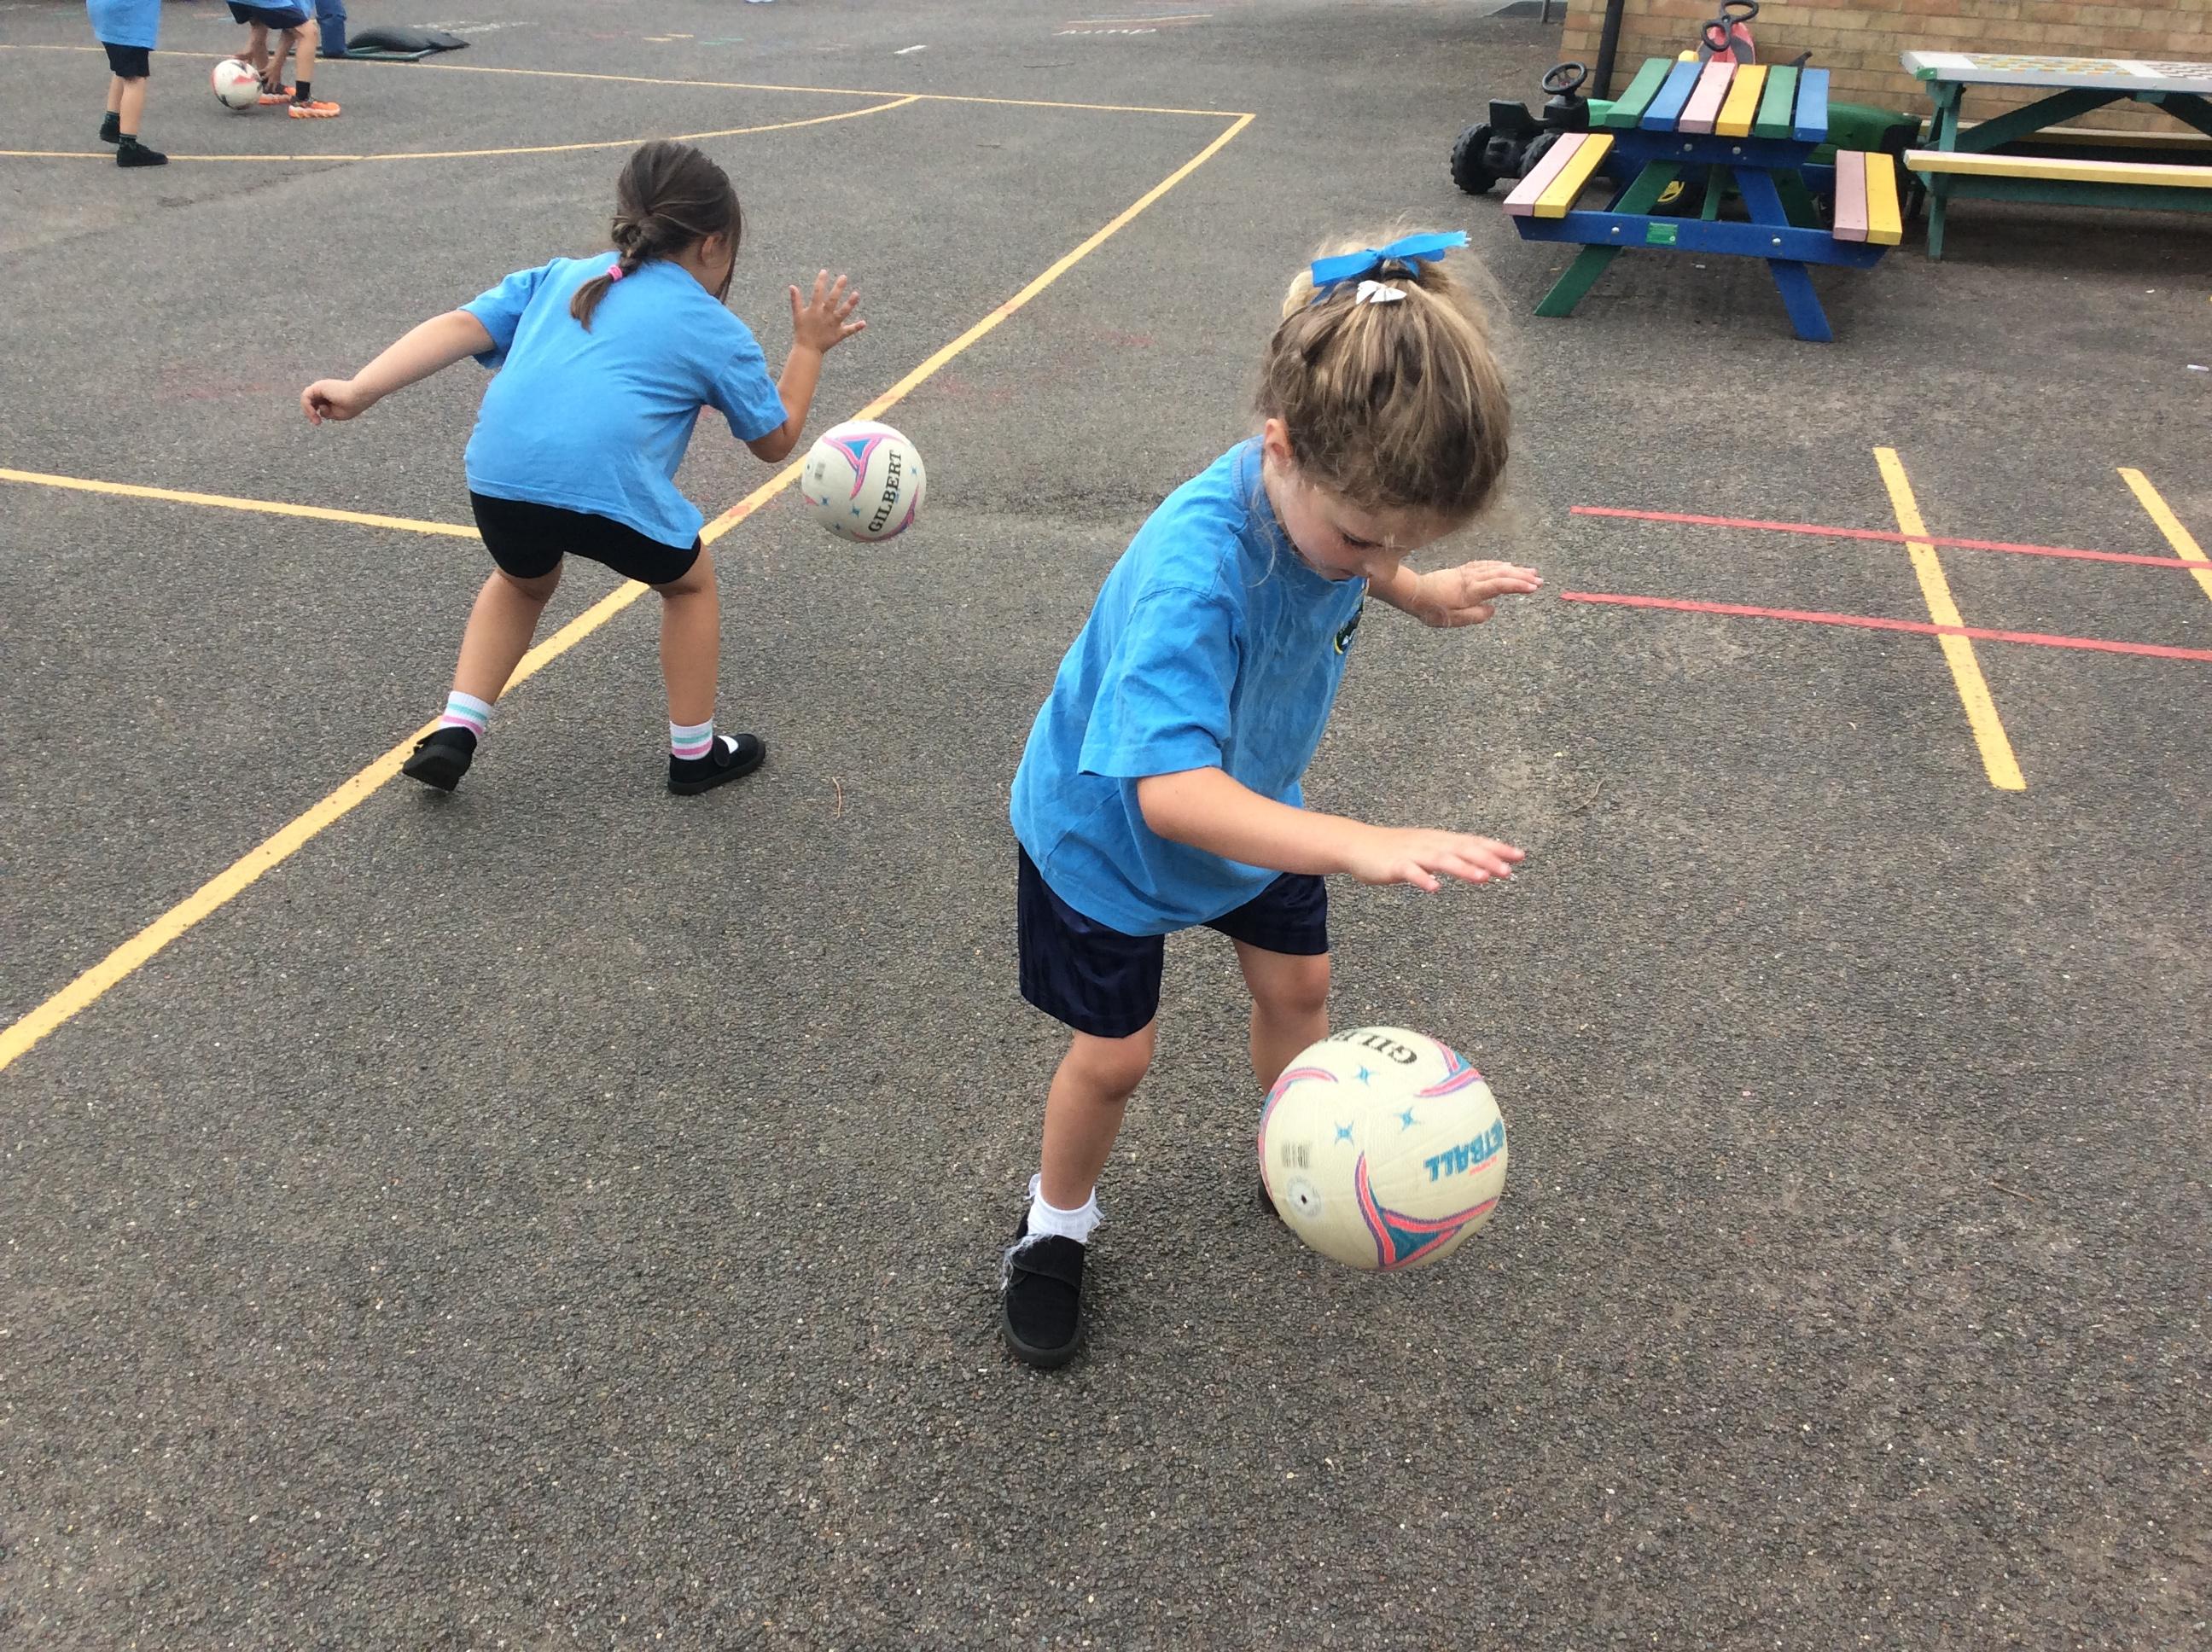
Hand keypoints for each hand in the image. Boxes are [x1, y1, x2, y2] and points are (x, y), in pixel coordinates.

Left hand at [301, 378, 373, 423]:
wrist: (359, 396)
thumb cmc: (352, 405)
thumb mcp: (337, 414)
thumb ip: (327, 413)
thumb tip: (318, 411)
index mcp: (330, 395)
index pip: (316, 404)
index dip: (314, 414)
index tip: (319, 423)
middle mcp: (324, 390)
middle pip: (310, 402)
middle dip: (310, 413)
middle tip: (317, 423)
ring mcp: (321, 387)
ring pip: (306, 399)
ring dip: (308, 411)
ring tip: (315, 420)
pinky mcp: (318, 386)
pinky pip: (306, 397)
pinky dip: (307, 407)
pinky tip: (313, 413)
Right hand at [788, 271, 865, 353]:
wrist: (807, 349)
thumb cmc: (802, 331)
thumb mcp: (797, 315)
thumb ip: (796, 300)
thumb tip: (792, 286)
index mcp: (814, 310)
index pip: (817, 292)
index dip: (821, 281)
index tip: (824, 271)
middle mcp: (825, 316)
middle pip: (832, 299)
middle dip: (838, 288)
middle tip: (844, 277)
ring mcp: (833, 325)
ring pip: (843, 313)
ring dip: (850, 304)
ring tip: (857, 294)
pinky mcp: (838, 334)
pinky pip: (849, 331)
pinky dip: (856, 327)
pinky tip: (864, 323)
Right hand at [1345, 826, 1524, 892]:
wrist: (1356, 844)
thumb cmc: (1395, 850)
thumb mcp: (1428, 850)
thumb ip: (1453, 857)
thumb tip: (1482, 866)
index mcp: (1440, 840)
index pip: (1474, 842)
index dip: (1497, 848)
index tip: (1521, 856)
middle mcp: (1431, 843)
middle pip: (1463, 849)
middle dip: (1487, 859)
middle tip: (1508, 871)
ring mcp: (1413, 853)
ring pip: (1442, 859)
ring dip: (1463, 868)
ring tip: (1483, 878)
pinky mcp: (1395, 865)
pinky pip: (1411, 872)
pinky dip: (1423, 879)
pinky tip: (1435, 889)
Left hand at [1413, 560, 1541, 627]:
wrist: (1413, 592)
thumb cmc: (1432, 609)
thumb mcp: (1454, 620)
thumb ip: (1476, 616)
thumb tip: (1492, 609)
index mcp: (1472, 590)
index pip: (1500, 585)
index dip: (1518, 585)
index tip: (1534, 588)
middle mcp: (1472, 578)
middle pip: (1502, 574)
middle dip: (1523, 576)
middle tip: (1540, 580)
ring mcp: (1468, 572)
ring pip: (1495, 567)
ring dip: (1515, 569)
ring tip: (1531, 571)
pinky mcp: (1463, 570)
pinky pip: (1485, 564)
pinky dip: (1499, 564)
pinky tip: (1506, 565)